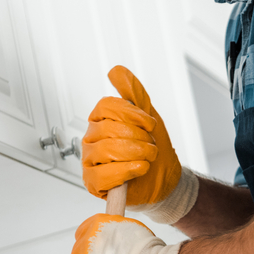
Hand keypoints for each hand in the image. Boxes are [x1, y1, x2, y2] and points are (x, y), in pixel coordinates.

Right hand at [82, 66, 193, 213]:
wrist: (163, 179)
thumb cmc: (152, 149)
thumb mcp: (148, 118)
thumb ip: (133, 94)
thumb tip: (116, 71)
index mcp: (100, 120)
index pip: (107, 106)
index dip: (133, 114)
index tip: (150, 124)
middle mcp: (91, 138)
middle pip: (110, 128)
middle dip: (139, 138)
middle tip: (150, 146)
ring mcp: (90, 161)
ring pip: (108, 150)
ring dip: (137, 154)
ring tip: (148, 158)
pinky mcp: (93, 183)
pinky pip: (104, 175)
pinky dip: (127, 171)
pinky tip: (140, 169)